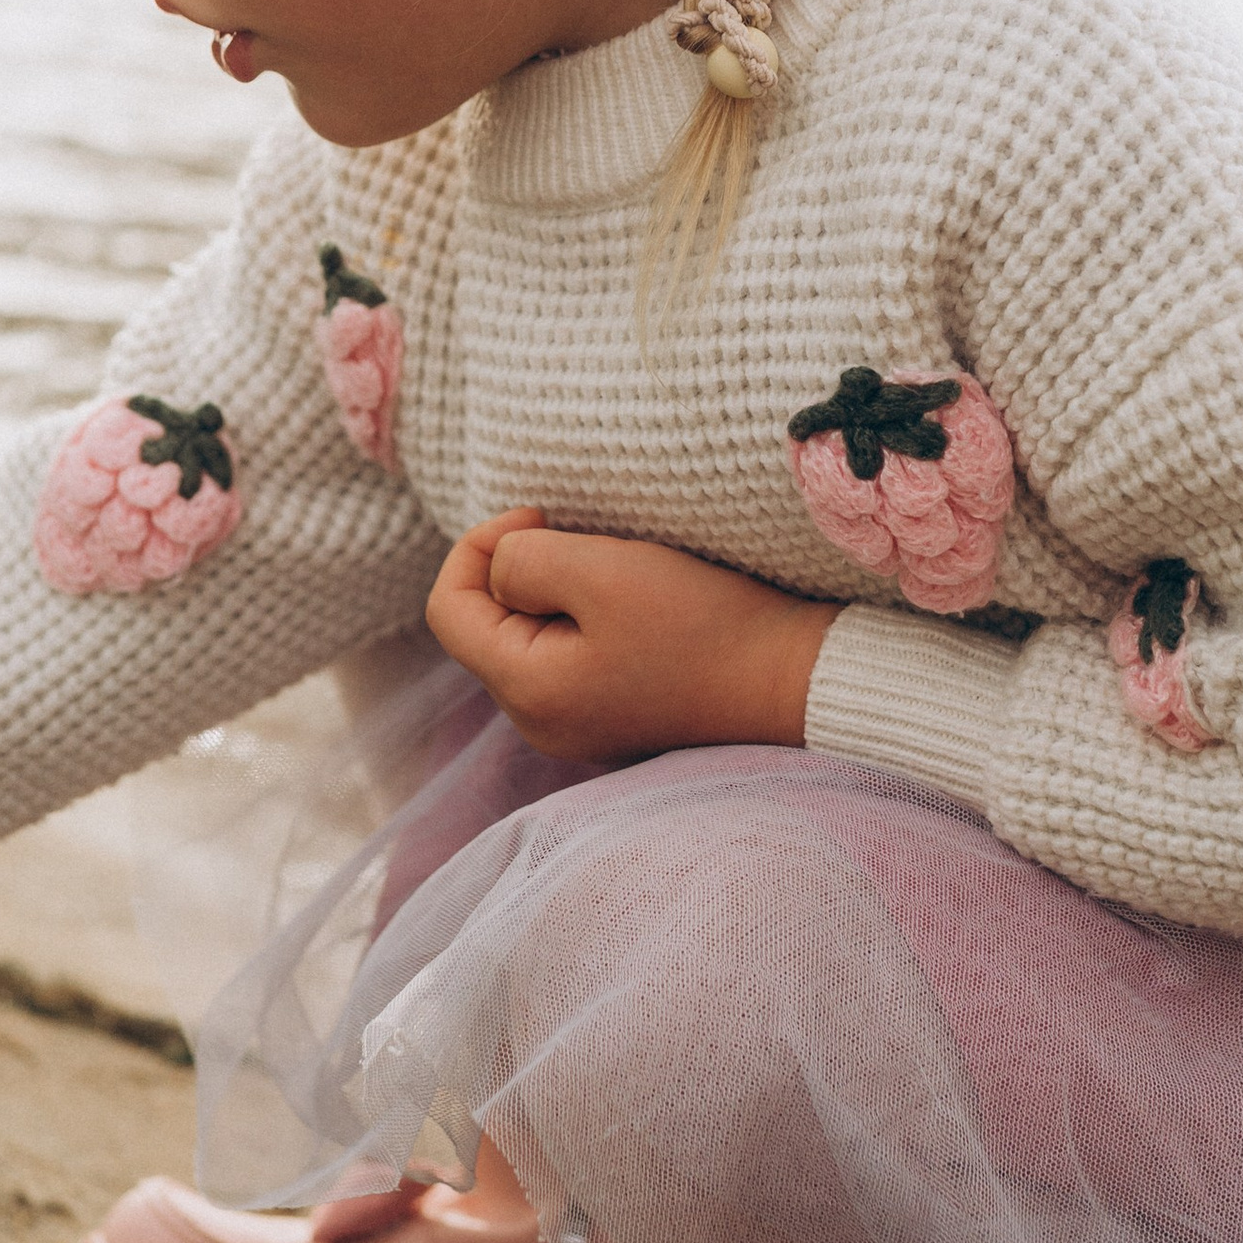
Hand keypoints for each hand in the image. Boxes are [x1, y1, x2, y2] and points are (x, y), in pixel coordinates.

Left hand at [426, 509, 836, 769]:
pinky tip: (633, 603)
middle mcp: (539, 722)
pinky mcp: (611, 714)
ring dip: (557, 589)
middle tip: (585, 538)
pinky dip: (583, 615)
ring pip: (527, 634)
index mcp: (526, 692)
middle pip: (485, 623)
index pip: (448, 607)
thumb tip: (501, 569)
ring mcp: (576, 724)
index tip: (542, 518)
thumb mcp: (600, 571)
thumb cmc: (701, 623)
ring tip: (615, 569)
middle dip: (521, 568)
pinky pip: (566, 653)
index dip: (479, 545)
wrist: (794, 679)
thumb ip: (523, 562)